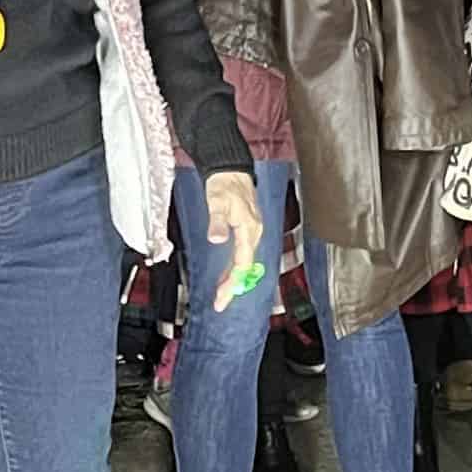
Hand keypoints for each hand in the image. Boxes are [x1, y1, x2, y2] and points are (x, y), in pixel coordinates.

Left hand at [202, 170, 265, 311]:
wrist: (232, 168)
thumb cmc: (225, 184)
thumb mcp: (217, 201)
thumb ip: (217, 222)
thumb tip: (217, 239)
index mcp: (250, 229)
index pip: (243, 263)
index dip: (233, 282)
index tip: (222, 297)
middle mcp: (254, 232)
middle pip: (246, 266)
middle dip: (234, 286)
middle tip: (220, 302)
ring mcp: (251, 231)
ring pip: (245, 261)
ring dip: (234, 278)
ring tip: (222, 294)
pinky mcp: (246, 229)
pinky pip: (242, 254)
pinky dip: (234, 267)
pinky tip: (226, 274)